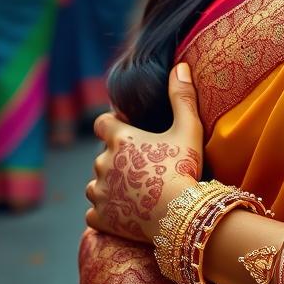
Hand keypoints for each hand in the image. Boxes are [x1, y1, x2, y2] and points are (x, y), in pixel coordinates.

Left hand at [85, 63, 203, 241]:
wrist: (179, 214)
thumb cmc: (184, 168)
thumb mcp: (189, 128)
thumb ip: (182, 96)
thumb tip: (181, 66)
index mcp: (120, 139)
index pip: (101, 123)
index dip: (112, 126)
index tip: (128, 134)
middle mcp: (103, 163)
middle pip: (102, 157)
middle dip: (117, 161)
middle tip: (142, 169)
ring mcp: (99, 192)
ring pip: (95, 185)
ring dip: (108, 187)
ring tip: (133, 193)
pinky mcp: (100, 218)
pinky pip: (94, 214)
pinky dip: (105, 213)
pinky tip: (122, 214)